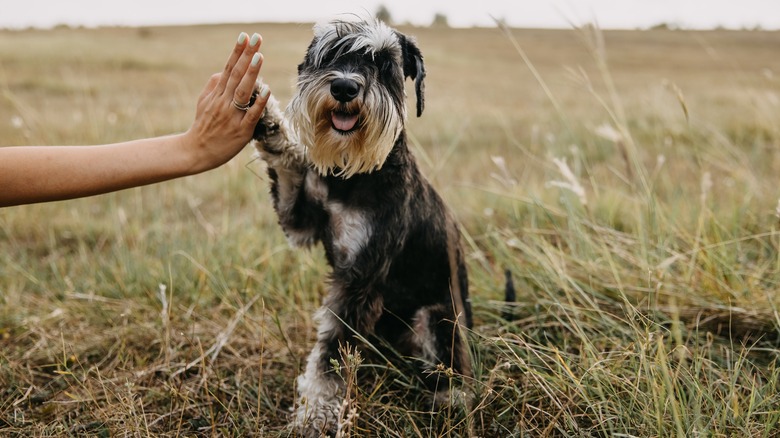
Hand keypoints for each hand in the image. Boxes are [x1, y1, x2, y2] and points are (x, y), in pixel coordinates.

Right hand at [182, 32, 270, 172]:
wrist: (196, 152)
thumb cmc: (203, 126)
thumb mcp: (203, 102)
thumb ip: (213, 85)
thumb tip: (222, 70)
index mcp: (216, 94)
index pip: (229, 68)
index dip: (237, 52)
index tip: (245, 36)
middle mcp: (224, 102)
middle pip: (236, 75)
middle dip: (247, 55)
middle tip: (257, 38)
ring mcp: (232, 116)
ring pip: (243, 92)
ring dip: (251, 74)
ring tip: (260, 57)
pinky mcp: (241, 131)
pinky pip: (251, 115)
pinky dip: (258, 103)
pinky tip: (266, 91)